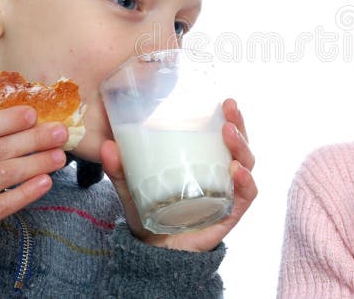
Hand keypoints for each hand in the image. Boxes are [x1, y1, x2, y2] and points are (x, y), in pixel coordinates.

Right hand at [0, 106, 68, 252]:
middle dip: (32, 139)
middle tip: (60, 133)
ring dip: (36, 163)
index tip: (33, 114)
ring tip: (59, 157)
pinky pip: (2, 206)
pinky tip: (46, 182)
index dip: (5, 120)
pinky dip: (27, 192)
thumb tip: (29, 118)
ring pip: (1, 176)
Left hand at [102, 98, 256, 251]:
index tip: (223, 100)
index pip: (223, 134)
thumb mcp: (133, 188)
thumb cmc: (151, 214)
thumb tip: (106, 146)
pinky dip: (245, 182)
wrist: (155, 253)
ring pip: (246, 164)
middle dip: (239, 124)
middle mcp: (222, 174)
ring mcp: (229, 193)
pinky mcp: (231, 214)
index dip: (228, 116)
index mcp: (205, 161)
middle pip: (240, 145)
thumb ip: (121, 170)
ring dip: (241, 146)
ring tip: (229, 133)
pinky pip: (245, 195)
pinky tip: (237, 171)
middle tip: (229, 108)